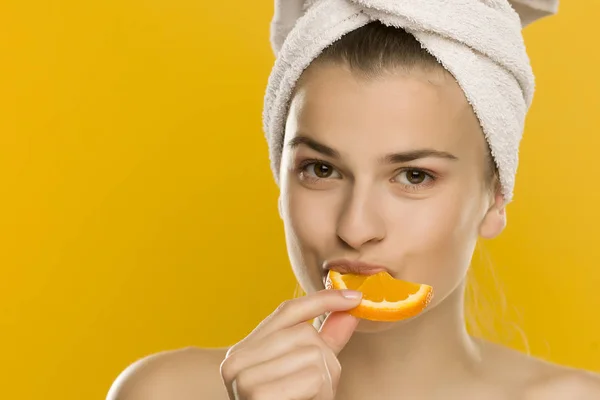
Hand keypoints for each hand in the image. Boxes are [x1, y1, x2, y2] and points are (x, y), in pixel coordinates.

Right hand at [220, 289, 362, 399]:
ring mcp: (242, 378)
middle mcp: (236, 361)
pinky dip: (319, 392)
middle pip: (303, 334)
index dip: (323, 300)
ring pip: (311, 354)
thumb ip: (327, 339)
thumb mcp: (308, 371)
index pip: (286, 311)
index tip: (356, 297)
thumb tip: (351, 307)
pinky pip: (310, 377)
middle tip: (314, 386)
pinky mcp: (256, 395)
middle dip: (323, 359)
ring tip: (306, 397)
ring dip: (323, 379)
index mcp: (244, 351)